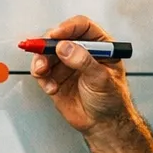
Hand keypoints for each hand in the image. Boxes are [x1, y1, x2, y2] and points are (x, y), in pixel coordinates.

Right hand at [29, 15, 134, 134]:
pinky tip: (51, 87)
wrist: (104, 125)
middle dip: (47, 45)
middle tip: (41, 51)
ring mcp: (67, 64)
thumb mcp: (102, 79)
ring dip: (41, 61)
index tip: (56, 35)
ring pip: (47, 53)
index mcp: (100, 46)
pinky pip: (42, 71)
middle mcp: (82, 52)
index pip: (82, 27)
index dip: (68, 28)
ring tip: (42, 71)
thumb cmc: (112, 100)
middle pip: (59, 37)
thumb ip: (84, 62)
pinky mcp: (56, 78)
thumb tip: (65, 47)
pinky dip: (41, 77)